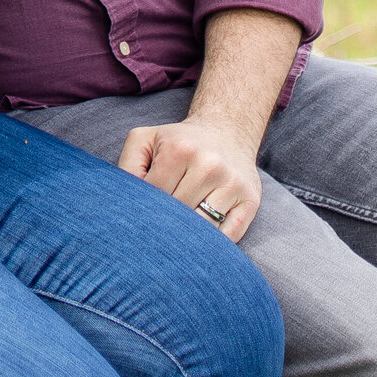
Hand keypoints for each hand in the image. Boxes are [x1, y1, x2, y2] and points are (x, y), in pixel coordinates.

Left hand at [117, 111, 262, 242]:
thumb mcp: (145, 140)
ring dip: (189, 237)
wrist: (227, 131)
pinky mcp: (250, 201)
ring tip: (178, 236)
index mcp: (179, 150)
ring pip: (203, 230)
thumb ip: (127, 166)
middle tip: (157, 231)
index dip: (145, 211)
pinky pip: (228, 237)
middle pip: (178, 215)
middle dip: (165, 225)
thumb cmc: (179, 141)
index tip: (141, 217)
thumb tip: (125, 201)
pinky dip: (213, 245)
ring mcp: (232, 184)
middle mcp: (209, 165)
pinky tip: (201, 239)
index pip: (154, 198)